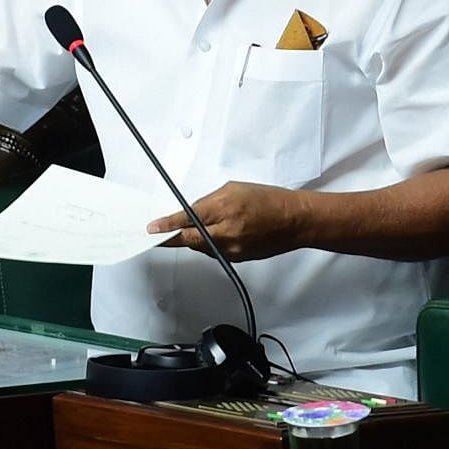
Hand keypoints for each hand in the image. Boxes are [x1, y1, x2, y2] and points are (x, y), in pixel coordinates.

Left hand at [146, 181, 309, 261]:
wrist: (295, 220)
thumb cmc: (267, 199)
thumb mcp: (233, 190)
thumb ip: (208, 202)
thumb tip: (190, 212)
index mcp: (224, 209)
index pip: (188, 219)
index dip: (167, 225)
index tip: (152, 229)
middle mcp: (227, 232)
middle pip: (189, 240)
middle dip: (172, 237)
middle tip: (158, 234)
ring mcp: (233, 249)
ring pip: (201, 247)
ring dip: (193, 238)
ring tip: (196, 228)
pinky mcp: (238, 258)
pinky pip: (214, 252)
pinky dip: (209, 243)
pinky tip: (215, 234)